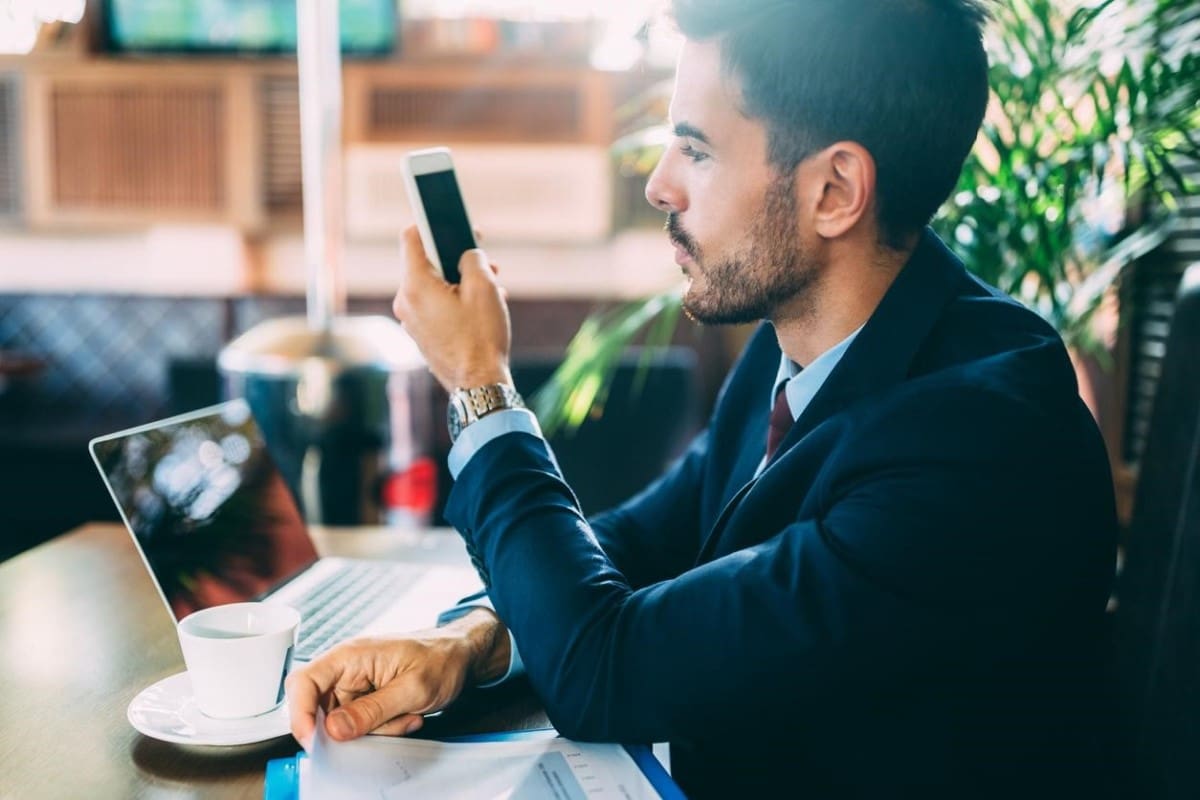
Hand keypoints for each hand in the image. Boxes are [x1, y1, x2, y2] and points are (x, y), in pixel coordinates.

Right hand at [285, 608, 511, 748]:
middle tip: (386, 725)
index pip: (303, 682)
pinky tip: (407, 715)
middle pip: (320, 711)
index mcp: (350, 656)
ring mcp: (356, 685)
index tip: (314, 742)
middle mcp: (347, 669)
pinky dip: (384, 728)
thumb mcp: (412, 689)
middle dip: (351, 728)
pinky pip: (361, 725)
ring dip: (374, 729)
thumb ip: (372, 710)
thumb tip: (334, 730)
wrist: (462, 654)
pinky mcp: (366, 698)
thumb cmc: (442, 659)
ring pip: (343, 724)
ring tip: (406, 715)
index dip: (300, 714)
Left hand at [392, 226, 512, 391]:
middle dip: (455, 258)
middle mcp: (405, 302)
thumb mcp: (484, 288)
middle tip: (483, 261)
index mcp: (416, 285)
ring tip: (490, 290)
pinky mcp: (421, 335)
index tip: (450, 221)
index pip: (411, 238)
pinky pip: (434, 307)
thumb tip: (467, 254)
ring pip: (433, 287)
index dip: (431, 224)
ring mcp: (411, 321)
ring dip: (459, 282)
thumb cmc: (481, 337)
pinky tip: (480, 309)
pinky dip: (454, 301)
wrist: (478, 385)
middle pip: (426, 264)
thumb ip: (473, 259)